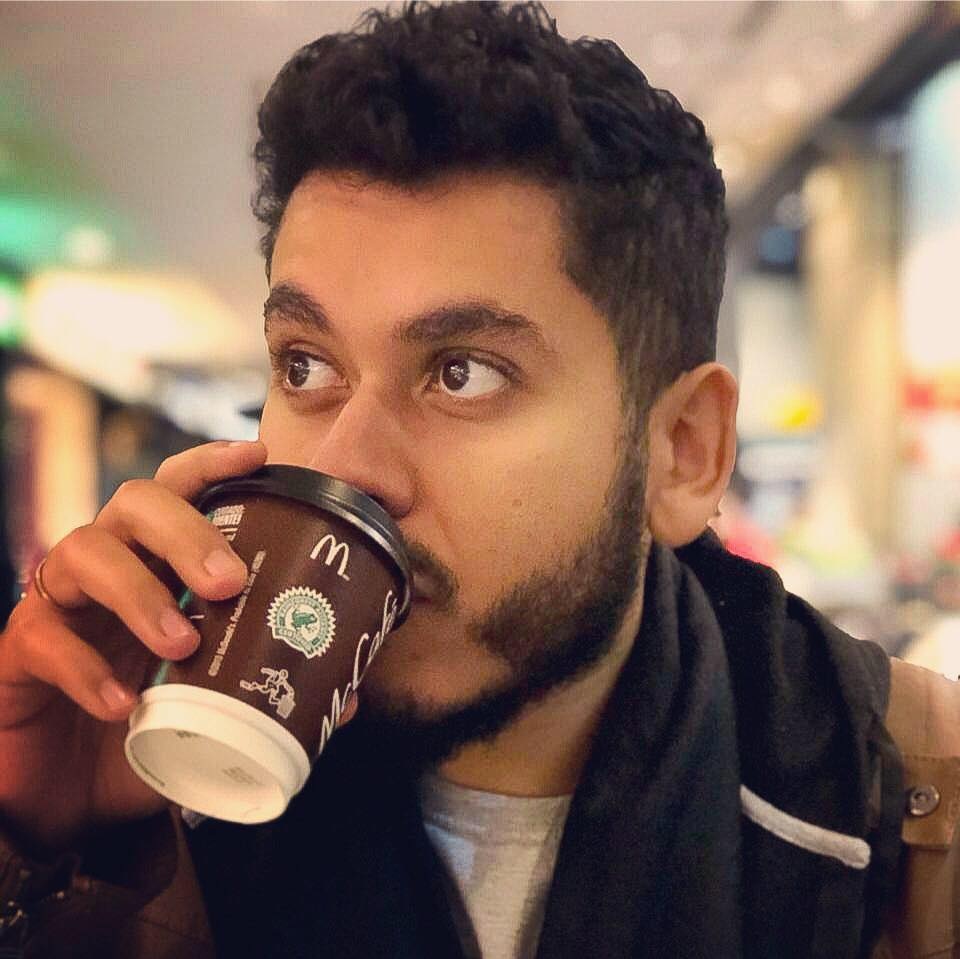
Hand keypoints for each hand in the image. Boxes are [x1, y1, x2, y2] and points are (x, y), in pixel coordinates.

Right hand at [0, 440, 266, 845]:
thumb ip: (272, 691)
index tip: (257, 457)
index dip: (212, 464)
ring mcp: (60, 605)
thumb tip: (350, 697)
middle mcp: (108, 567)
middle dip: (186, 531)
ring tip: (182, 643)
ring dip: (140, 592)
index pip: (178, 491)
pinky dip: (86, 669)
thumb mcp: (215, 708)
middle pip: (135, 502)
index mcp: (157, 564)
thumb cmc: (148, 733)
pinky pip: (43, 638)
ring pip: (84, 553)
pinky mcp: (18, 653)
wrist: (69, 805)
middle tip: (230, 583)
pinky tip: (123, 704)